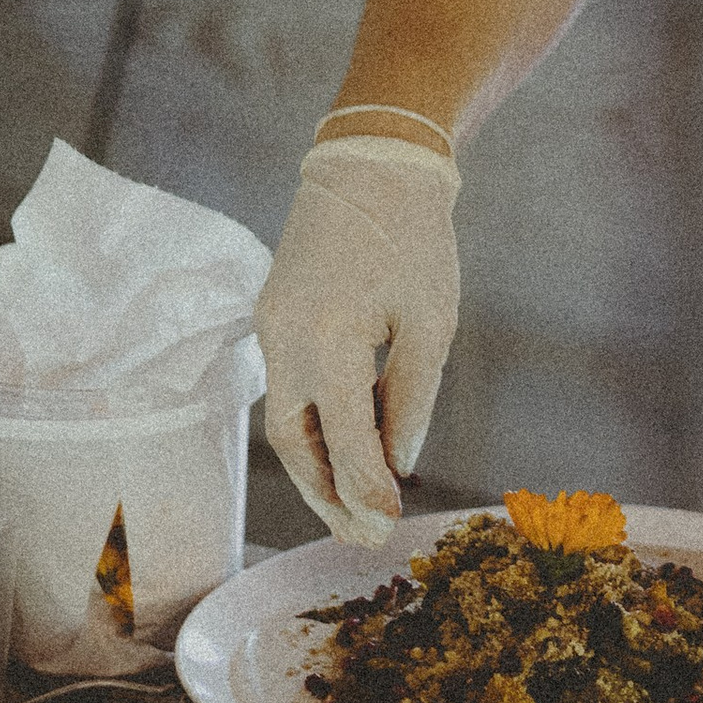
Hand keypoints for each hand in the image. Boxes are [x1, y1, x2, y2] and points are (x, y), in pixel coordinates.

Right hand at [259, 138, 459, 541]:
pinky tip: (347, 450)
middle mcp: (285, 340)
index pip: (342, 439)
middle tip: (364, 537)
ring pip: (283, 422)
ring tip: (354, 508)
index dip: (365, 489)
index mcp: (328, 339)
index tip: (388, 527)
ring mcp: (271, 328)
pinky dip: (313, 428)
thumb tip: (397, 464)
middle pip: (295, 443)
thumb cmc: (414, 239)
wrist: (371, 164)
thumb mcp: (431, 323)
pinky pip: (287, 389)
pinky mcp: (272, 317)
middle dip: (328, 495)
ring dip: (316, 469)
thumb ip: (411, 399)